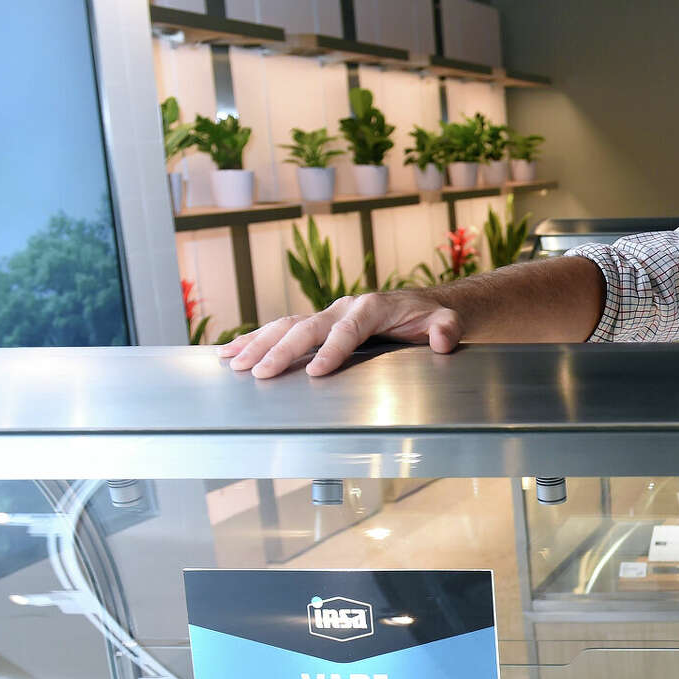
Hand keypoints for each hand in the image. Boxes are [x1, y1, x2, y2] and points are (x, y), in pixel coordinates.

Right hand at [217, 290, 464, 377]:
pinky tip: (231, 352)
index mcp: (371, 307)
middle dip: (283, 350)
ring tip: (234, 362)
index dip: (331, 350)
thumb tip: (442, 340)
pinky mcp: (318, 321)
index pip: (347, 330)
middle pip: (308, 327)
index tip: (315, 371)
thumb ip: (446, 330)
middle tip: (261, 373)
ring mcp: (328, 313)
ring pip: (287, 325)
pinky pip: (283, 328)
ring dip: (260, 343)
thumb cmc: (431, 317)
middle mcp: (344, 306)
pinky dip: (257, 339)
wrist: (422, 305)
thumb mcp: (447, 322)